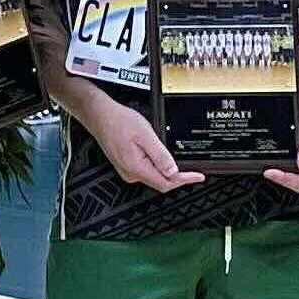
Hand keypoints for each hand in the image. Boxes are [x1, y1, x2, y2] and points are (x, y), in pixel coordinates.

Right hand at [75, 84, 200, 191]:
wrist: (100, 115)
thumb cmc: (119, 121)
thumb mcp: (146, 135)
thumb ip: (160, 155)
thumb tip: (173, 171)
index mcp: (136, 168)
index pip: (166, 182)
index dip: (185, 180)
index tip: (198, 177)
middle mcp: (130, 173)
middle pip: (160, 183)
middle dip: (179, 179)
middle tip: (194, 173)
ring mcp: (127, 170)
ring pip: (154, 178)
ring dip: (168, 174)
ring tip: (182, 167)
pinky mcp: (126, 165)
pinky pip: (146, 172)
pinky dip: (158, 169)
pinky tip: (164, 162)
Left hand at [265, 84, 298, 191]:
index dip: (286, 181)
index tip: (271, 172)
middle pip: (293, 178)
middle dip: (279, 178)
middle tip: (265, 170)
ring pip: (287, 168)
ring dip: (276, 169)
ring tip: (264, 164)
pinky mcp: (292, 144)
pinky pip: (283, 156)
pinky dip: (273, 156)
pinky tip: (267, 152)